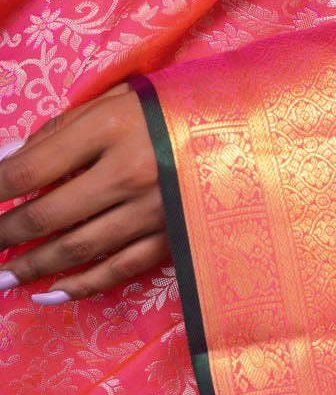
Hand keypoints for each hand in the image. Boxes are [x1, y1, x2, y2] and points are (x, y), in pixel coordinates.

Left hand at [0, 83, 169, 304]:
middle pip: (48, 215)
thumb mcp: (119, 99)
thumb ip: (61, 128)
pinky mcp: (175, 236)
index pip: (32, 167)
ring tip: (1, 279)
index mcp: (112, 127)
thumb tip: (5, 158)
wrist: (252, 126)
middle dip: (4, 235)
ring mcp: (155, 210)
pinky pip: (120, 270)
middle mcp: (130, 172)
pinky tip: (49, 295)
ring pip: (78, 249)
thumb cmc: (175, 106)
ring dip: (31, 268)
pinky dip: (80, 287)